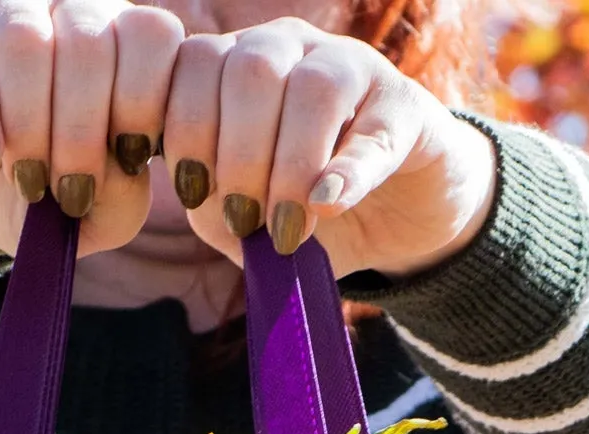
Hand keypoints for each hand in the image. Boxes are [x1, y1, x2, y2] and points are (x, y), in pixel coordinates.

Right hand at [0, 0, 185, 256]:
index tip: (129, 158)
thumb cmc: (46, 196)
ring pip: (27, 41)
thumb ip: (125, 197)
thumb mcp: (95, 216)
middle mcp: (69, 15)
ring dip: (29, 124)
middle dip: (81, 132)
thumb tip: (121, 163)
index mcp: (122, 47)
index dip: (144, 100)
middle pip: (91, 42)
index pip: (154, 34)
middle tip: (66, 189)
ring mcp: (7, 16)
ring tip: (24, 177)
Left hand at [162, 19, 495, 278]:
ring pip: (311, 88)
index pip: (194, 61)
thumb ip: (208, 205)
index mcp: (236, 64)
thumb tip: (205, 196)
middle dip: (239, 157)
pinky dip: (346, 174)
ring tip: (287, 230)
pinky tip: (327, 206)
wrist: (389, 213)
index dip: (184, 129)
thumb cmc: (297, 210)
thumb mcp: (239, 215)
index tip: (193, 191)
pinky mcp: (404, 105)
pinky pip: (373, 131)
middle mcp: (291, 48)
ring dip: (290, 169)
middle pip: (250, 70)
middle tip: (245, 220)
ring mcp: (351, 66)